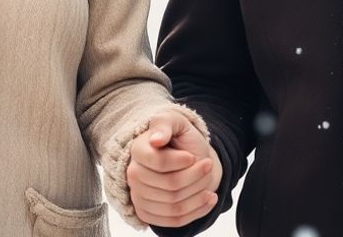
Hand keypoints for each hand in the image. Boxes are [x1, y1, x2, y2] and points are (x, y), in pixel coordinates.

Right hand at [126, 111, 221, 227]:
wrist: (189, 159)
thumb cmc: (182, 139)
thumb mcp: (176, 122)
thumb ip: (165, 124)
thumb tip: (155, 139)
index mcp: (138, 150)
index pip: (159, 162)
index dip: (180, 161)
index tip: (193, 156)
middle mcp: (133, 174)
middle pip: (170, 185)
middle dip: (195, 176)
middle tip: (207, 166)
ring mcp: (139, 196)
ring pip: (174, 205)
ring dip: (199, 194)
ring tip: (208, 180)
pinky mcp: (148, 213)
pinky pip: (174, 221)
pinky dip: (197, 211)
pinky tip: (209, 197)